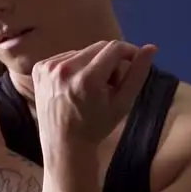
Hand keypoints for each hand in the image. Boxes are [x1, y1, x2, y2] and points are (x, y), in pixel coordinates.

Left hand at [31, 40, 157, 148]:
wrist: (63, 144)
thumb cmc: (97, 126)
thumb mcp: (123, 103)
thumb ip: (137, 74)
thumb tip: (151, 47)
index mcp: (87, 79)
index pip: (114, 48)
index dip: (128, 52)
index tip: (134, 61)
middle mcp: (65, 69)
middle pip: (98, 48)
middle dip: (110, 62)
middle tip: (110, 85)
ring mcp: (48, 68)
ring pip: (82, 52)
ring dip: (92, 64)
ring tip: (90, 89)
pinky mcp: (39, 68)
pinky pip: (66, 57)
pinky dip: (74, 67)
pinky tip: (73, 87)